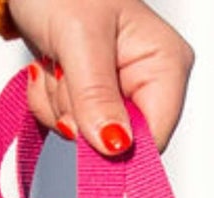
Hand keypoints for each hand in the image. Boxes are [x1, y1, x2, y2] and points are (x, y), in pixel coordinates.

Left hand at [11, 0, 193, 153]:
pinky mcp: (93, 96)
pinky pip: (68, 125)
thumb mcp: (79, 36)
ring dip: (58, 105)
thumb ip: (96, 95)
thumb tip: (115, 146)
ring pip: (88, 136)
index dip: (117, 145)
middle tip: (64, 71)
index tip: (81, 124)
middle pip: (118, 141)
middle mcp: (148, 80)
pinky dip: (48, 103)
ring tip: (56, 61)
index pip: (155, 137)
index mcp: (165, 62)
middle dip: (78, 115)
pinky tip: (50, 68)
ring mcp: (119, 90)